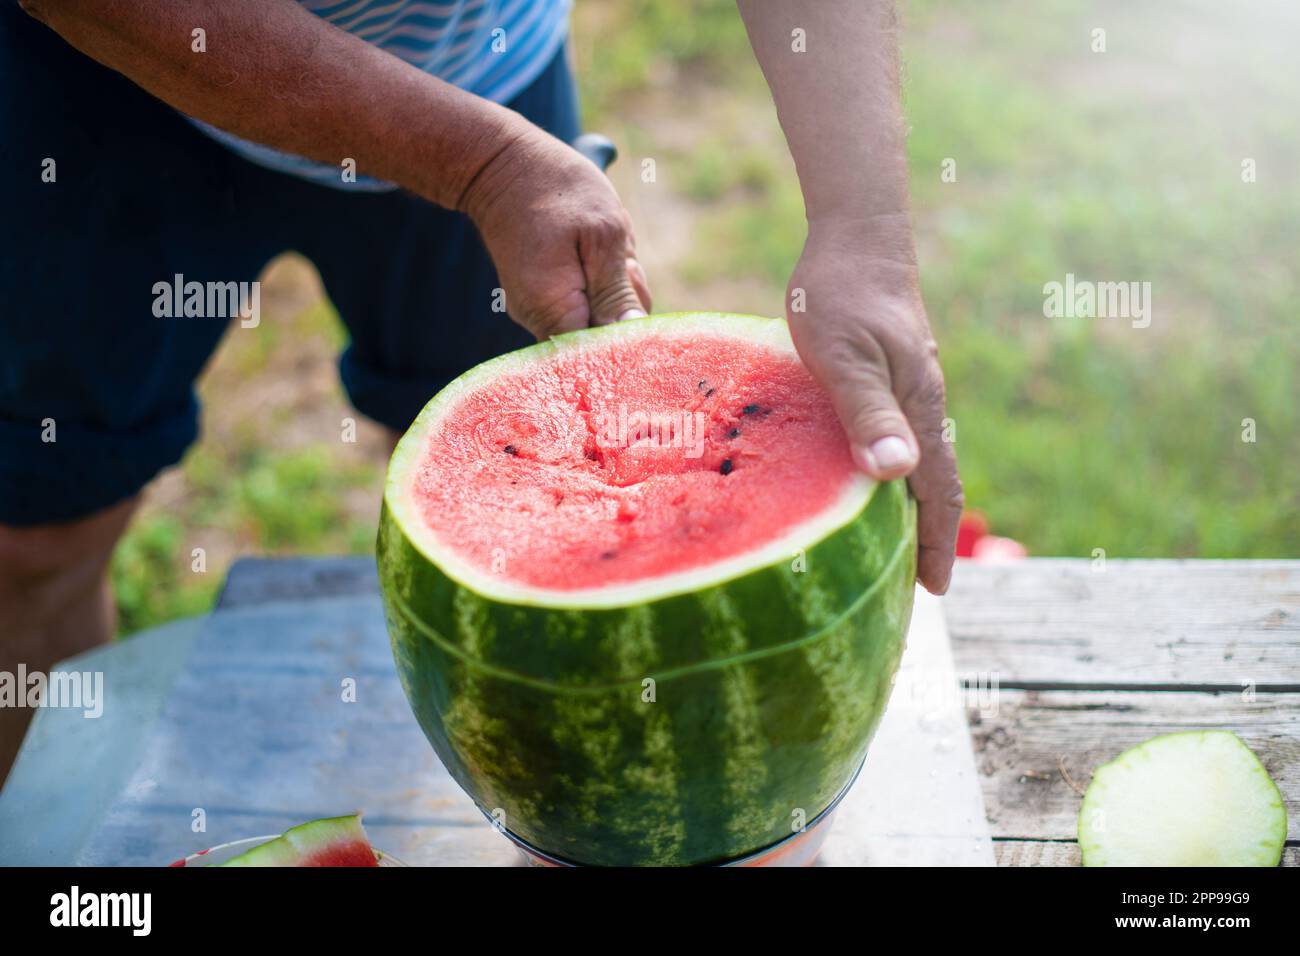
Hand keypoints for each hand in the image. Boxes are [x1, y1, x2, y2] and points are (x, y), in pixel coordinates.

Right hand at [462, 126, 650, 338]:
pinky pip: (582, 306)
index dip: (627, 332)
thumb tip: (633, 335)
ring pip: (594, 322)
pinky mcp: (541, 301)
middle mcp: (539, 322)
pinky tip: (593, 253)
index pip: (600, 353)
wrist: (501, 166)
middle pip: (601, 341)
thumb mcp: (603, 235)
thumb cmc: (556, 191)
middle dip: (624, 305)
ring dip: (612, 290)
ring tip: (605, 248)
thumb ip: (618, 292)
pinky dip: (598, 283)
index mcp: (553, 311)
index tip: (630, 283)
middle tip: (621, 258)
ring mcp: (537, 313)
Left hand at [785, 219, 962, 593]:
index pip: (939, 493)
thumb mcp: (846, 357)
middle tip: (907, 588)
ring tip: (888, 549)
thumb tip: (896, 477)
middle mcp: (922, 408)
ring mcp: (908, 392)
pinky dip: (888, 473)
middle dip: (927, 538)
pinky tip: (860, 483)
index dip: (939, 543)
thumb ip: (869, 413)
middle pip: (933, 486)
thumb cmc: (842, 295)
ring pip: (915, 463)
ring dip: (908, 509)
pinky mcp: (889, 378)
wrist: (857, 238)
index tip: (934, 591)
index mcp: (921, 411)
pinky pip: (895, 437)